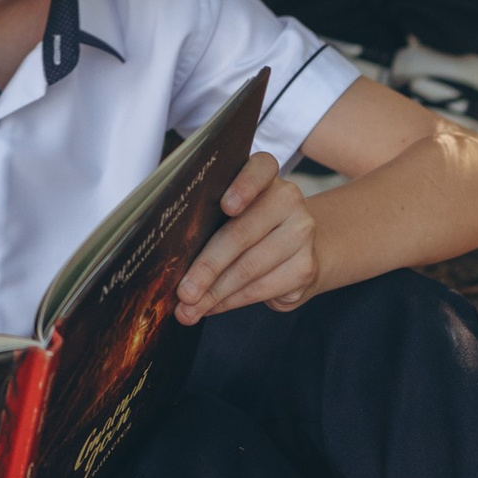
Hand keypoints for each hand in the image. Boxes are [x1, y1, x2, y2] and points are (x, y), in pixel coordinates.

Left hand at [176, 152, 320, 320]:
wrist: (303, 247)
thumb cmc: (253, 226)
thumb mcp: (236, 211)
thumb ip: (210, 221)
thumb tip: (171, 261)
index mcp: (265, 175)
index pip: (260, 169)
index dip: (243, 186)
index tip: (226, 206)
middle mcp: (288, 199)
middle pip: (242, 233)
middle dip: (207, 267)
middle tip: (183, 292)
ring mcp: (301, 233)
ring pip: (249, 268)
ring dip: (214, 293)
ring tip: (190, 309)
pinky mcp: (305, 268)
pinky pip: (260, 288)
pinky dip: (230, 301)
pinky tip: (212, 307)